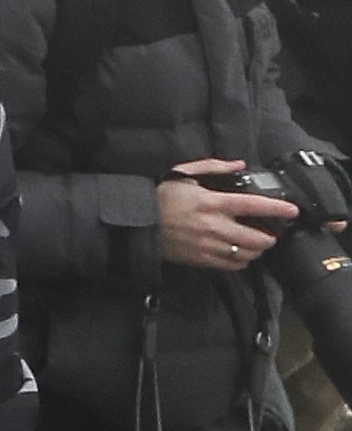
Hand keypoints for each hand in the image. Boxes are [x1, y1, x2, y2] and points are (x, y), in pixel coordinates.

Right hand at [162, 159, 298, 271]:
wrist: (139, 221)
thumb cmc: (161, 197)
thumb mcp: (184, 173)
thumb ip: (214, 167)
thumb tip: (239, 165)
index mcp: (211, 202)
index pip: (253, 206)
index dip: (276, 208)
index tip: (292, 210)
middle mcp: (213, 225)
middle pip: (256, 237)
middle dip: (270, 237)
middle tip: (272, 233)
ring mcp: (208, 244)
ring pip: (246, 254)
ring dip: (257, 250)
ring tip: (257, 245)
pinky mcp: (201, 258)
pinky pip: (231, 265)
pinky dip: (241, 262)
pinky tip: (240, 254)